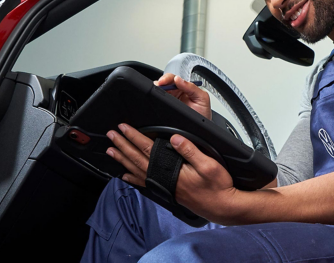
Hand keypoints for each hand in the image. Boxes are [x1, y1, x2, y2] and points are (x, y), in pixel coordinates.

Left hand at [106, 123, 237, 222]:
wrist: (222, 206)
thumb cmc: (217, 187)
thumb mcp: (208, 164)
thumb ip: (190, 150)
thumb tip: (174, 138)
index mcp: (171, 170)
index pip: (147, 149)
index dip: (134, 137)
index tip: (124, 127)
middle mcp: (163, 179)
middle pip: (137, 159)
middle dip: (123, 145)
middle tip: (112, 135)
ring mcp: (163, 186)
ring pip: (137, 170)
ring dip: (123, 160)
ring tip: (112, 151)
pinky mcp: (166, 190)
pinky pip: (144, 183)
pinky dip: (133, 178)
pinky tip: (125, 175)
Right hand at [155, 73, 211, 119]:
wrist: (200, 128)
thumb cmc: (203, 113)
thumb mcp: (202, 98)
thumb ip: (192, 87)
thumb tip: (179, 79)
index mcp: (186, 87)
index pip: (175, 79)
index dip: (168, 78)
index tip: (163, 81)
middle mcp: (178, 92)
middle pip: (166, 83)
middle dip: (160, 83)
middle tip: (158, 86)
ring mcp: (171, 100)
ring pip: (161, 92)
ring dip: (157, 90)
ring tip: (156, 92)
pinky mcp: (167, 108)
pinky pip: (160, 101)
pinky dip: (156, 99)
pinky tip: (157, 99)